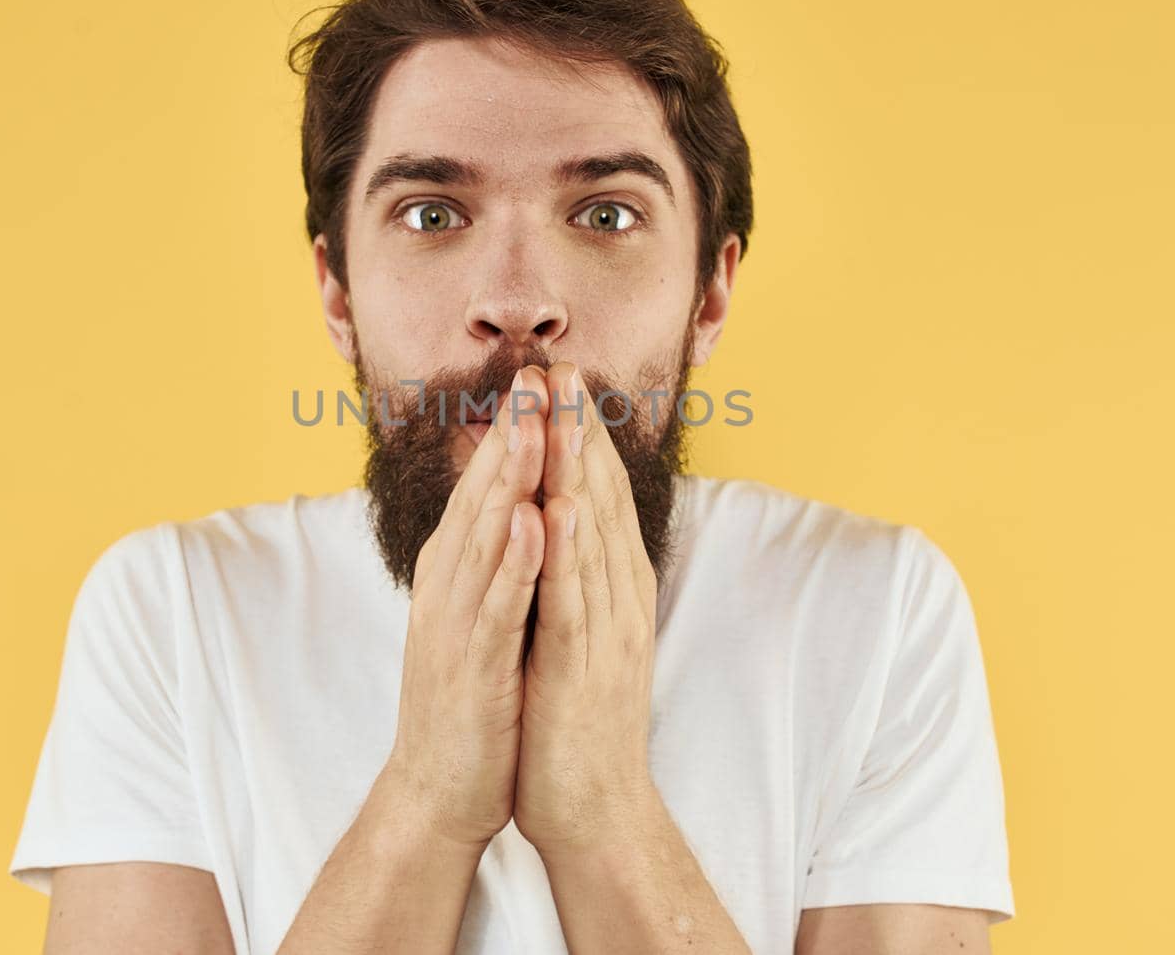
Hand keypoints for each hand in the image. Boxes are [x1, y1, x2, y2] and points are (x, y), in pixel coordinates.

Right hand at [378, 366, 550, 848]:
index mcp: (455, 568)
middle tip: (536, 373)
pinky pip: (497, 606)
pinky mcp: (472, 666)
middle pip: (482, 495)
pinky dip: (512, 562)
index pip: (486, 484)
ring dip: (510, 480)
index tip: (541, 373)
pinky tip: (530, 521)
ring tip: (534, 424)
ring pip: (486, 538)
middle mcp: (448, 584)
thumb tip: (504, 490)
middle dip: (512, 432)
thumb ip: (485, 550)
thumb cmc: (469, 694)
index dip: (514, 427)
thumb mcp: (476, 609)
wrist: (438, 787)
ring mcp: (456, 623)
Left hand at [512, 360, 659, 858]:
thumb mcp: (575, 632)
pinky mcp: (581, 667)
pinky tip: (558, 507)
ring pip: (591, 535)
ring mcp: (605, 630)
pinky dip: (566, 552)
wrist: (594, 809)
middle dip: (582, 429)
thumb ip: (572, 576)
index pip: (597, 496)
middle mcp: (618, 597)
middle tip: (567, 364)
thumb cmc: (576, 720)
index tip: (564, 378)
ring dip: (577, 469)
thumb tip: (555, 520)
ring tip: (566, 409)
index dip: (582, 434)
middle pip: (600, 499)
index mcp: (614, 587)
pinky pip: (572, 601)